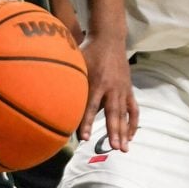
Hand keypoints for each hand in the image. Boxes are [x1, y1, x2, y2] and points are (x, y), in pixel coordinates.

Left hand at [77, 34, 137, 151]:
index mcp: (97, 81)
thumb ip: (73, 80)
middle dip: (113, 131)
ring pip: (124, 114)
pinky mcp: (128, 89)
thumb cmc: (89, 51)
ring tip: (123, 149)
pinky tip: (130, 136)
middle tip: (114, 148)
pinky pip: (133, 109)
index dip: (87, 122)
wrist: (109, 38)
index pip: (91, 105)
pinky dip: (133, 123)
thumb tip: (56, 98)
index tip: (83, 138)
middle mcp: (112, 87)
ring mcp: (122, 89)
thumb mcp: (78, 63)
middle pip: (112, 113)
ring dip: (124, 132)